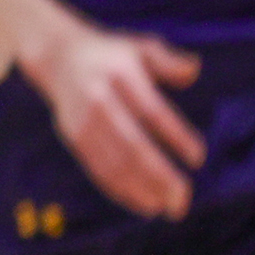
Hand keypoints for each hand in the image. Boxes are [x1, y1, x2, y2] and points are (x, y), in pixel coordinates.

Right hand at [25, 18, 202, 218]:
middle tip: (183, 198)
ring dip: (140, 189)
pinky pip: (97, 168)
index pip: (151, 110)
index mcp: (120, 75)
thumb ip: (168, 60)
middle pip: (132, 144)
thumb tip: (193, 70)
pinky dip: (120, 189)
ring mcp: (83, 121)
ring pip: (113, 162)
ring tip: (166, 207)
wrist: (56, 56)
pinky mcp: (73, 137)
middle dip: (159, 175)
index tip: (198, 158)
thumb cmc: (110, 54)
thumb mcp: (139, 47)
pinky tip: (142, 202)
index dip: (175, 136)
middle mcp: (99, 99)